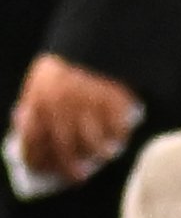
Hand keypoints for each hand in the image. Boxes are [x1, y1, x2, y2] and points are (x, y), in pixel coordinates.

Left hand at [9, 53, 138, 183]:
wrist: (99, 40)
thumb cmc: (69, 63)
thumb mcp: (41, 77)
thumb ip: (33, 103)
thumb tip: (24, 128)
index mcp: (39, 98)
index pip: (31, 141)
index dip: (36, 160)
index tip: (42, 170)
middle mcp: (62, 106)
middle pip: (65, 152)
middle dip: (70, 170)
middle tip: (78, 177)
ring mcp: (89, 108)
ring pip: (94, 149)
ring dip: (99, 154)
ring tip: (103, 153)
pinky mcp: (115, 107)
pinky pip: (118, 135)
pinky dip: (118, 137)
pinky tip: (116, 134)